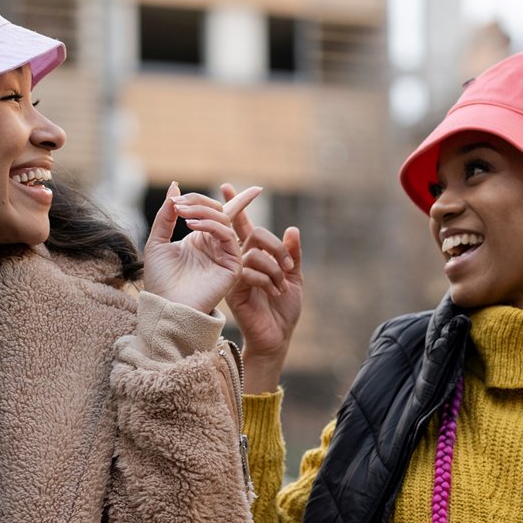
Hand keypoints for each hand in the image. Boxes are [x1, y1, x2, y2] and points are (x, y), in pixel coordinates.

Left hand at [141, 182, 261, 314]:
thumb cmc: (160, 280)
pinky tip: (192, 226)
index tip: (186, 191)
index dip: (228, 197)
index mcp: (201, 239)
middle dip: (198, 202)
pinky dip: (211, 225)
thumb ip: (166, 215)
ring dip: (202, 212)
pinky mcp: (232, 265)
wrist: (165, 306)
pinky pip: (227, 236)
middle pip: (219, 211)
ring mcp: (225, 255)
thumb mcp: (157, 242)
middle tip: (178, 205)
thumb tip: (174, 186)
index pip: (218, 213)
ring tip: (181, 214)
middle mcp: (216, 245)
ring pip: (223, 220)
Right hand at [222, 183, 301, 391]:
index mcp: (254, 257)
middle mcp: (241, 262)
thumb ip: (292, 254)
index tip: (227, 186)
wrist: (278, 336)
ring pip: (253, 253)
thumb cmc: (284, 309)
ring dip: (275, 268)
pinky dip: (267, 279)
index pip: (243, 227)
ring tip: (282, 286)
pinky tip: (274, 291)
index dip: (235, 207)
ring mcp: (236, 275)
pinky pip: (248, 272)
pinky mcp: (234, 290)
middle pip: (253, 234)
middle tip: (288, 265)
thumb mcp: (295, 277)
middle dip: (275, 246)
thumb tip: (292, 229)